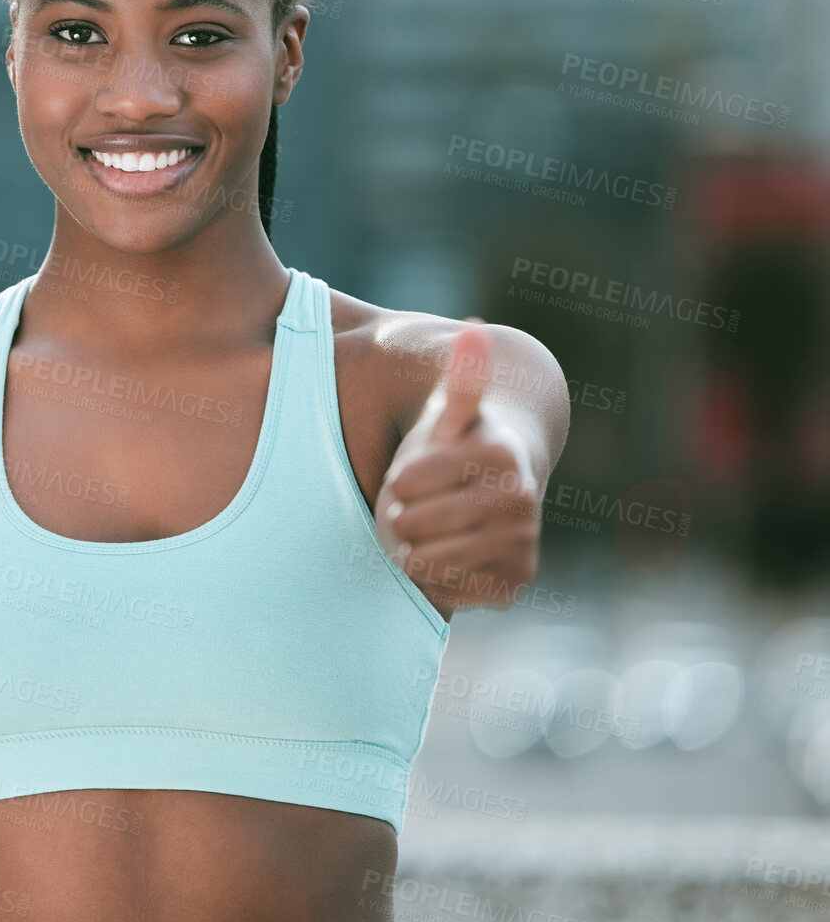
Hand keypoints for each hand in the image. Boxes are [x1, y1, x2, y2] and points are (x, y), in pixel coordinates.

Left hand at [372, 324, 540, 615]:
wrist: (493, 498)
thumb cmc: (456, 450)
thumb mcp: (451, 414)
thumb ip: (461, 376)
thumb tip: (472, 329)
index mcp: (501, 456)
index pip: (404, 484)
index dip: (400, 478)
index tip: (419, 472)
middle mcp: (521, 503)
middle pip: (411, 526)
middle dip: (404, 514)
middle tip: (422, 504)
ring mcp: (521, 548)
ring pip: (423, 562)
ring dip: (413, 548)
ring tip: (431, 528)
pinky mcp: (511, 586)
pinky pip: (443, 591)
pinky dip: (433, 578)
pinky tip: (448, 554)